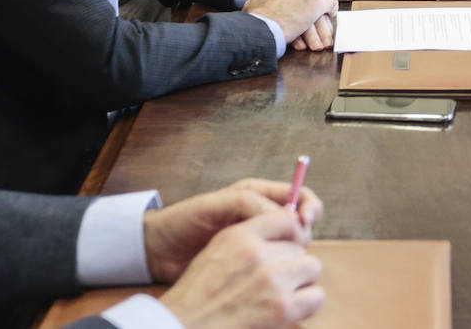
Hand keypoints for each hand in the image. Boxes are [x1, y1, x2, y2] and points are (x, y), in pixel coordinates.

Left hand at [144, 178, 324, 282]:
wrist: (159, 250)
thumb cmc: (184, 221)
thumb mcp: (218, 205)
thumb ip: (251, 203)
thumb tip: (285, 215)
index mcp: (258, 195)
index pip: (300, 195)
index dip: (310, 206)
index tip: (307, 221)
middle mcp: (263, 215)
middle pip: (301, 222)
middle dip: (303, 233)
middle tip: (294, 247)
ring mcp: (258, 239)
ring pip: (292, 245)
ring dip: (292, 253)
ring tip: (279, 262)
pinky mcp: (250, 261)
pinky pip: (275, 264)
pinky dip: (280, 269)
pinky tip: (271, 275)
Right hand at [157, 208, 324, 328]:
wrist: (182, 327)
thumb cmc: (198, 295)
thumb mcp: (217, 251)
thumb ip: (249, 237)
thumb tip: (286, 231)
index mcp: (239, 235)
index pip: (287, 218)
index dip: (292, 234)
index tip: (287, 248)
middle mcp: (257, 253)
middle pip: (300, 246)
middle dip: (292, 262)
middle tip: (276, 280)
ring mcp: (271, 279)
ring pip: (312, 267)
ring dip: (301, 281)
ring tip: (283, 293)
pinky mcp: (282, 308)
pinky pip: (316, 296)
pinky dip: (307, 303)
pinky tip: (290, 309)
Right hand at [244, 0, 337, 49]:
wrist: (262, 26)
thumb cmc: (256, 19)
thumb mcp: (253, 2)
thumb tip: (257, 0)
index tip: (300, 1)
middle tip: (311, 8)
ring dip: (320, 7)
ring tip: (322, 14)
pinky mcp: (317, 2)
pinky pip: (331, 3)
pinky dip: (331, 9)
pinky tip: (331, 14)